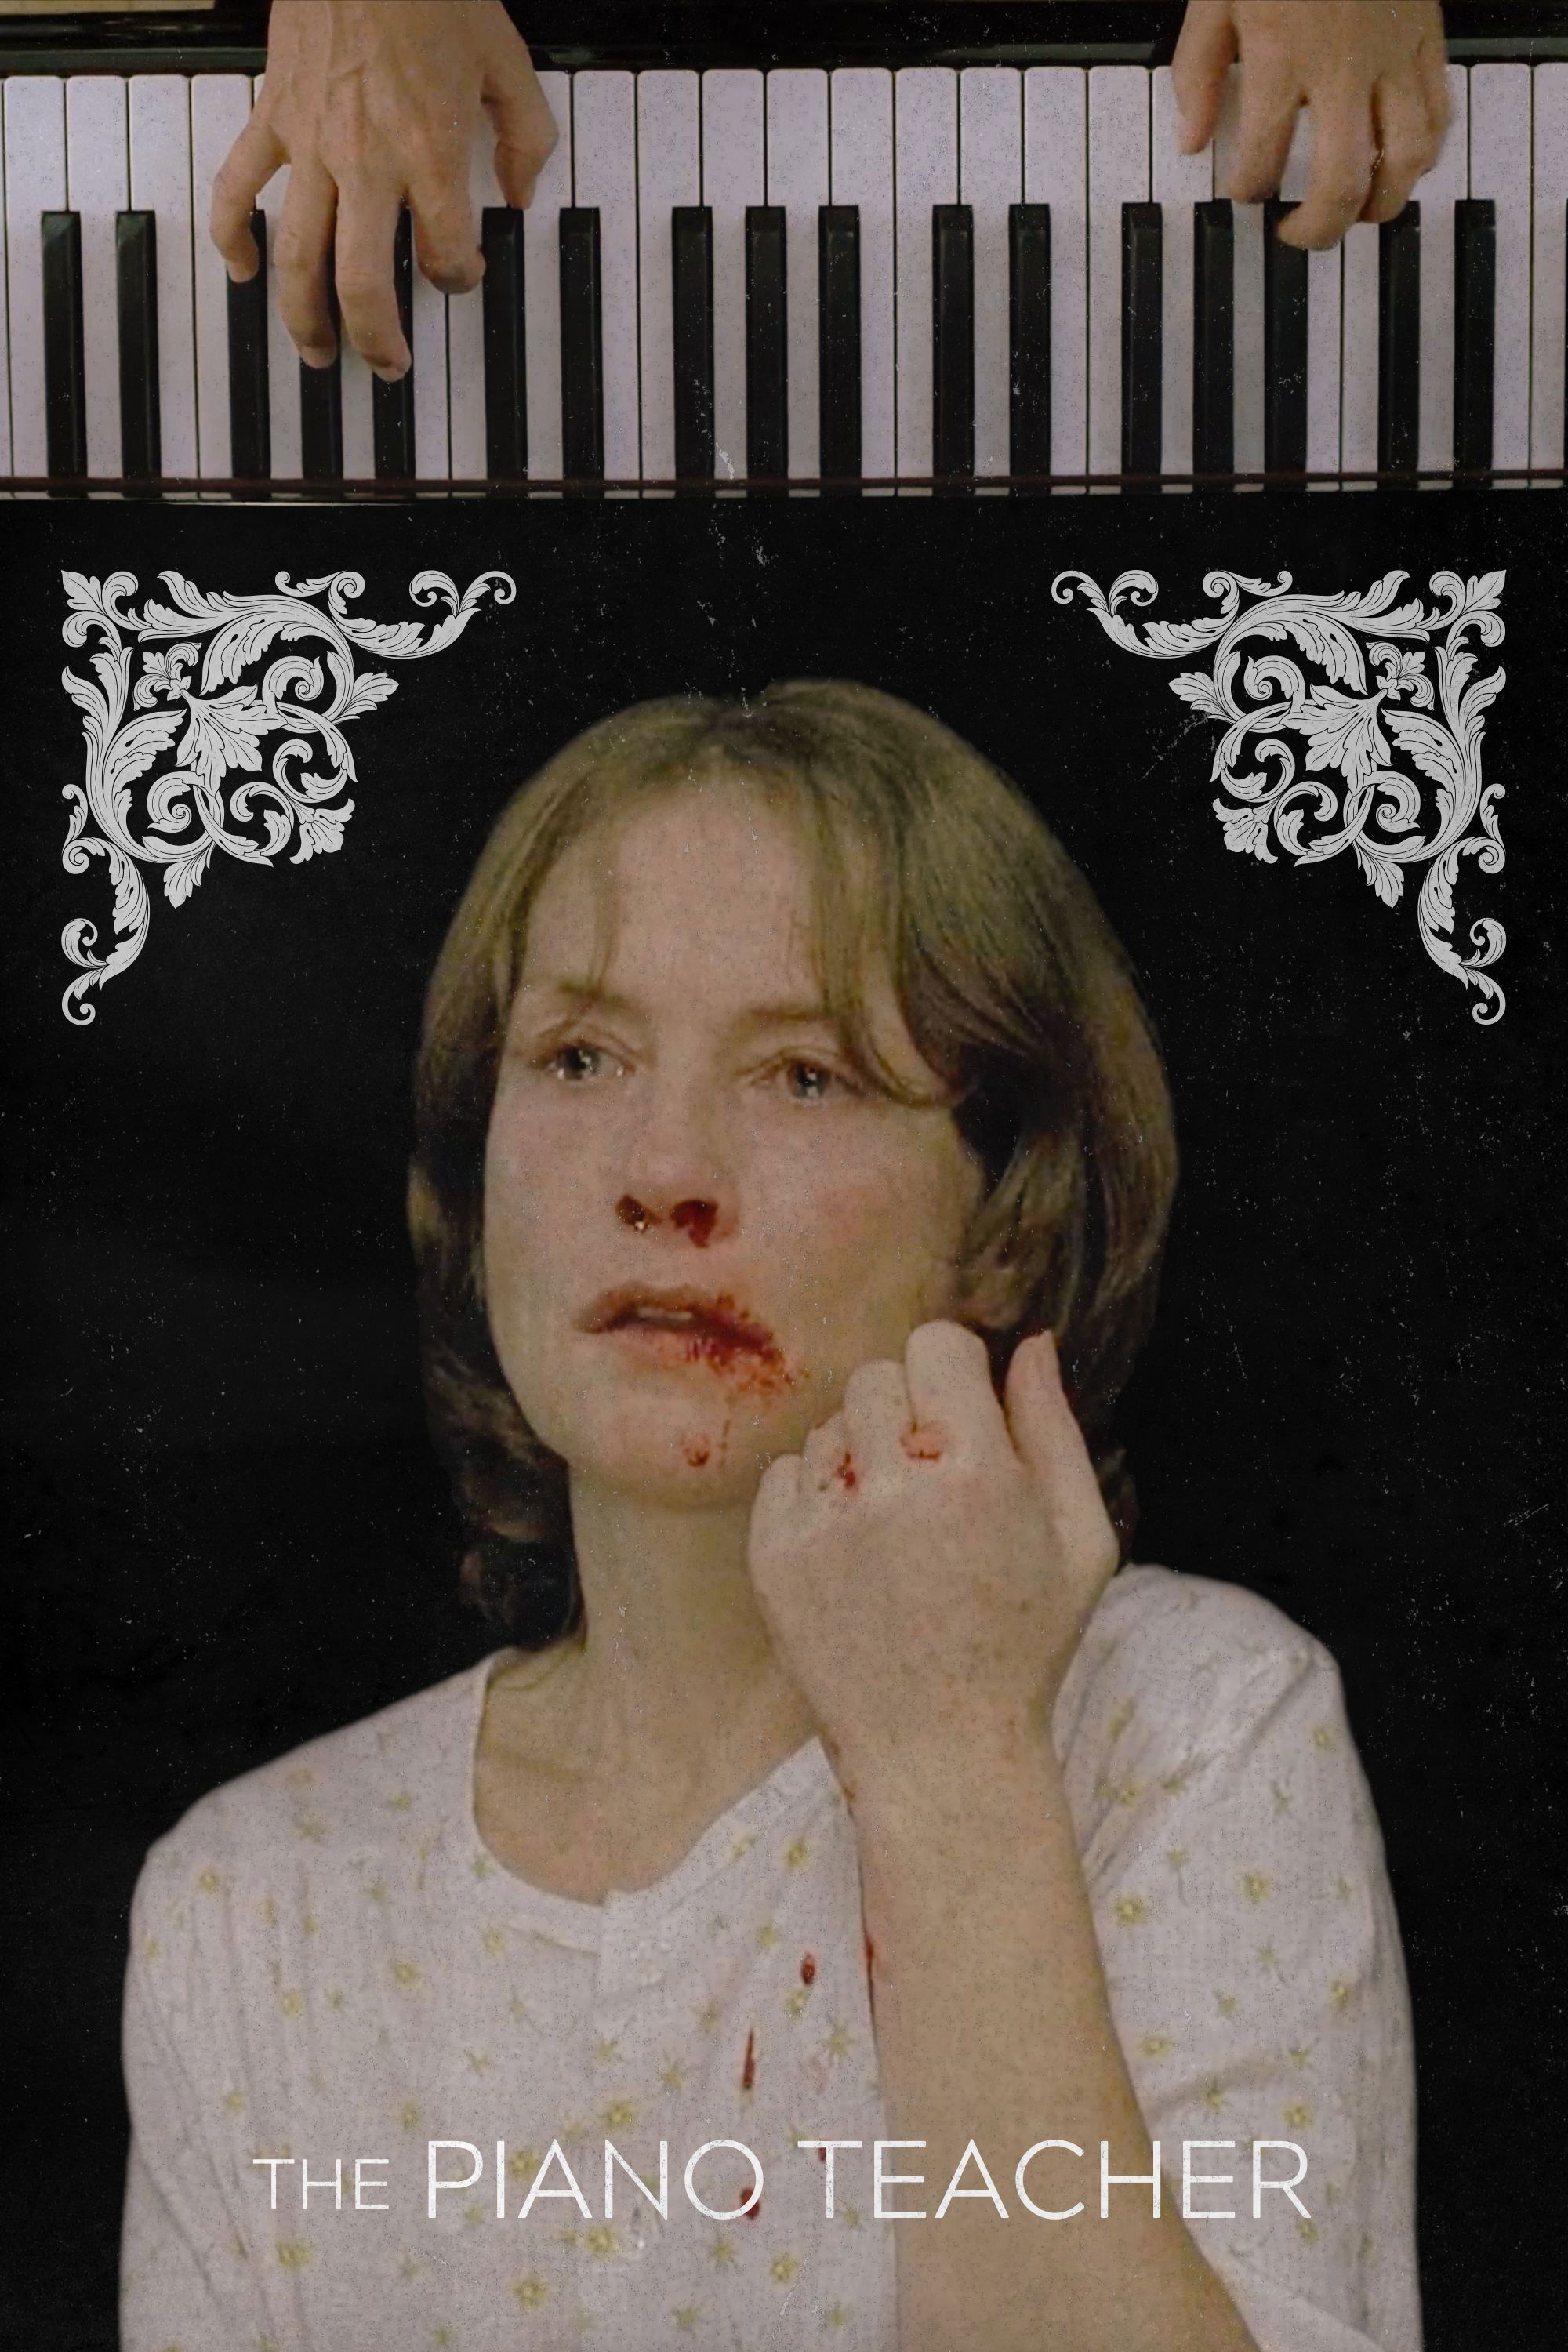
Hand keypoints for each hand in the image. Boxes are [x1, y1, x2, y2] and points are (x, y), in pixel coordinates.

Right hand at [211, 0, 557, 378]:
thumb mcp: (506, 60)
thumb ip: (525, 137)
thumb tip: (519, 195)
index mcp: (432, 152)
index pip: (448, 254)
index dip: (461, 279)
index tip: (462, 275)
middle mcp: (369, 160)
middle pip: (362, 282)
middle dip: (376, 339)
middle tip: (388, 366)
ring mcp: (313, 143)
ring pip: (297, 253)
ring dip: (303, 315)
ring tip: (316, 352)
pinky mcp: (274, 115)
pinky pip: (238, 185)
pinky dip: (231, 233)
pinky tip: (241, 270)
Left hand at [747, 1323, 1117, 1790]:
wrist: (940, 1751)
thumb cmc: (1023, 1645)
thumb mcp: (1081, 1541)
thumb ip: (1056, 1430)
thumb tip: (1034, 1342)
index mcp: (978, 1471)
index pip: (936, 1344)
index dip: (952, 1373)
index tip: (962, 1416)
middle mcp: (893, 1486)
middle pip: (875, 1378)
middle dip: (904, 1414)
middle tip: (929, 1480)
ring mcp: (824, 1523)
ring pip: (828, 1427)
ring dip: (858, 1459)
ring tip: (893, 1531)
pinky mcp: (773, 1557)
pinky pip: (783, 1475)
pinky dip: (813, 1500)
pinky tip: (852, 1554)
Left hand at [1173, 0, 1449, 248]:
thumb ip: (1197, 72)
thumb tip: (1191, 141)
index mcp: (1281, 55)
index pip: (1261, 158)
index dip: (1247, 191)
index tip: (1242, 193)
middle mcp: (1341, 66)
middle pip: (1339, 180)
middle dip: (1315, 228)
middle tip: (1295, 235)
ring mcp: (1392, 55)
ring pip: (1404, 158)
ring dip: (1380, 202)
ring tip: (1356, 215)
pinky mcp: (1427, 39)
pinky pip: (1438, 114)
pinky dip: (1422, 154)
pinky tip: (1400, 167)